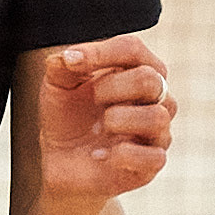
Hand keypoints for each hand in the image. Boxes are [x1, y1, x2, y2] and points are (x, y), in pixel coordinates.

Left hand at [33, 36, 175, 200]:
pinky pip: (154, 157)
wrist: (62, 161)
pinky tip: (99, 155)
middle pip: (150, 79)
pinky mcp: (151, 164)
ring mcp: (156, 132)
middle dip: (113, 86)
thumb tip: (69, 57)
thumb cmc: (68, 116)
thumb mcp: (58, 86)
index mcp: (135, 68)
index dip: (102, 52)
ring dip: (119, 120)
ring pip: (157, 117)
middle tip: (93, 98)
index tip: (72, 61)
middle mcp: (154, 97)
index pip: (132, 49)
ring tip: (95, 128)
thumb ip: (62, 66)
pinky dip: (122, 155)